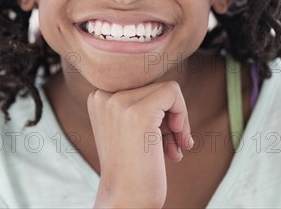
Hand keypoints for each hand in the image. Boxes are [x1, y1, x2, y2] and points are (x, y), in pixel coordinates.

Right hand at [87, 81, 194, 207]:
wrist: (125, 198)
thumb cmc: (131, 167)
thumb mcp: (124, 125)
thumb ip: (137, 101)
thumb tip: (168, 84)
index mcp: (97, 96)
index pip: (141, 83)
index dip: (157, 109)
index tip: (162, 135)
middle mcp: (103, 95)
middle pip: (155, 85)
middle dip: (170, 116)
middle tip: (173, 144)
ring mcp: (119, 102)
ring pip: (167, 89)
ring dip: (179, 120)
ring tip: (175, 148)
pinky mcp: (139, 112)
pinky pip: (173, 93)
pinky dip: (183, 117)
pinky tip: (179, 144)